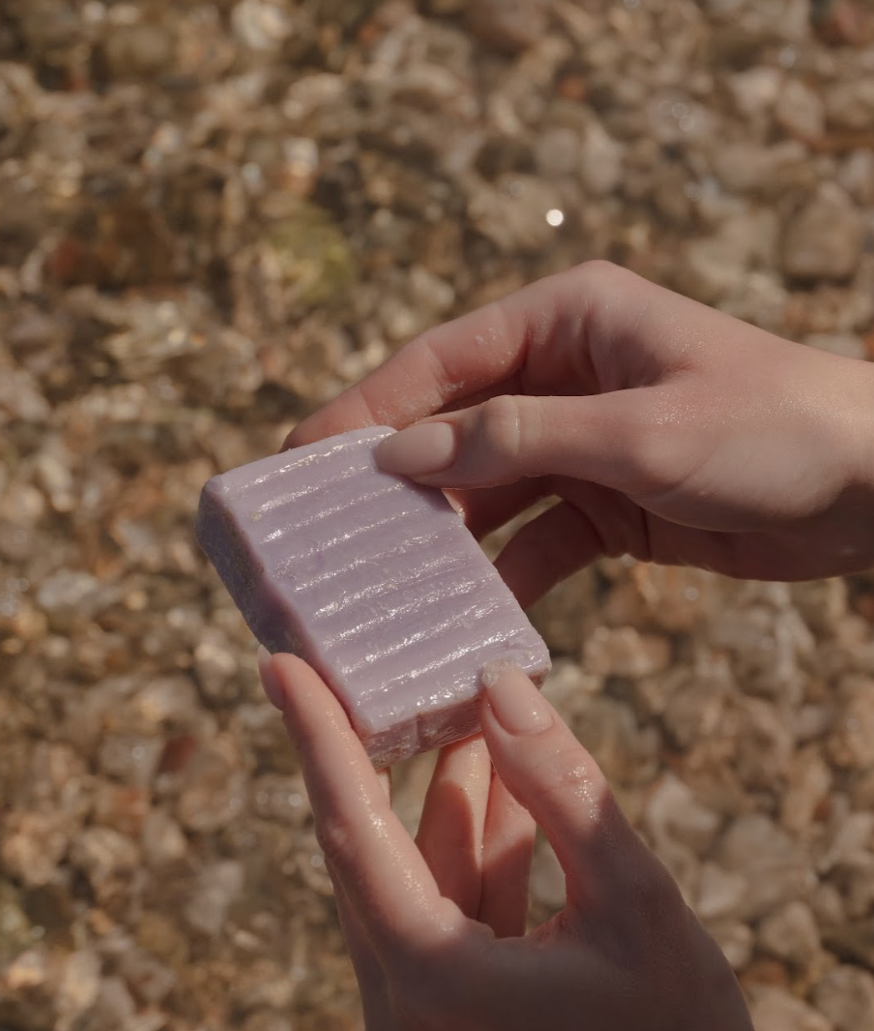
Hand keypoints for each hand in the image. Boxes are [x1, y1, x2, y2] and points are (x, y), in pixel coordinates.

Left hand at [258, 652, 873, 1030]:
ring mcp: (414, 1025)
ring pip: (409, 879)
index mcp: (433, 980)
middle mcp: (400, 1009)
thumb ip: (559, 785)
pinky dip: (472, 854)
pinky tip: (507, 790)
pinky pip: (439, 914)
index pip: (352, 832)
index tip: (280, 665)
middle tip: (373, 668)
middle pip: (366, 852)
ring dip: (449, 802)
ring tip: (476, 713)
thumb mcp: (633, 894)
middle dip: (380, 756)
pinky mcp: (439, 1025)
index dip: (316, 738)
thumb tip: (497, 685)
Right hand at [287, 262, 873, 600]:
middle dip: (397, 481)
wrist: (873, 490)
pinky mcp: (611, 505)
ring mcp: (586, 444)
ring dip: (445, 536)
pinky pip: (538, 540)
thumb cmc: (770, 430)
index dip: (369, 407)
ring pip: (490, 491)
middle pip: (455, 428)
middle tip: (327, 537)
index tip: (304, 458)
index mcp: (568, 322)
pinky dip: (507, 576)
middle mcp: (567, 376)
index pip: (444, 361)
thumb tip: (400, 455)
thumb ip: (514, 441)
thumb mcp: (637, 432)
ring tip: (383, 585)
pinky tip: (471, 618)